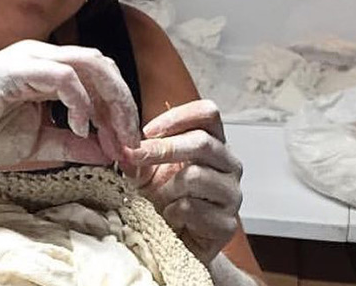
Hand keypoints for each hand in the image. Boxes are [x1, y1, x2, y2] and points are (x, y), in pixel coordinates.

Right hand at [0, 40, 140, 168]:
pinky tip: (79, 126)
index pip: (99, 79)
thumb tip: (107, 152)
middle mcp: (42, 57)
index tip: (126, 148)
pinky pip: (61, 75)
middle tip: (130, 142)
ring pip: (90, 63)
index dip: (120, 111)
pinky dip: (78, 100)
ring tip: (113, 135)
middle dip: (124, 104)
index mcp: (46, 70)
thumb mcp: (35, 144)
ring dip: (109, 100)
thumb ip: (70, 144)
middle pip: (103, 66)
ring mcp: (28, 58)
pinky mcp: (14, 68)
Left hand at [121, 100, 242, 263]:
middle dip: (162, 149)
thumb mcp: (145, 170)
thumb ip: (139, 154)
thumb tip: (123, 145)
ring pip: (196, 176)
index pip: (208, 114)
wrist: (171, 241)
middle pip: (203, 142)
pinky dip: (172, 212)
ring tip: (158, 198)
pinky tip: (169, 217)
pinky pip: (192, 208)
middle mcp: (228, 165)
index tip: (147, 130)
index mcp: (212, 143)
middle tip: (134, 155)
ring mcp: (231, 194)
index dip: (178, 116)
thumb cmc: (161, 199)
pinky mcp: (227, 224)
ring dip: (166, 187)